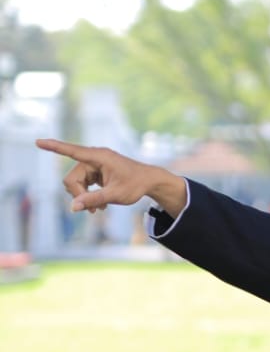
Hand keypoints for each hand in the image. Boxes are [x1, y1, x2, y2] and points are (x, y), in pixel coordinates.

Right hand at [36, 139, 185, 217]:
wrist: (149, 182)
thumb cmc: (135, 185)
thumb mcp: (115, 195)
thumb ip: (93, 200)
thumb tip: (73, 207)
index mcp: (99, 157)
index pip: (72, 151)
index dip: (54, 147)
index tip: (38, 141)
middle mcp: (94, 158)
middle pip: (71, 178)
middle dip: (78, 195)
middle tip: (92, 210)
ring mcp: (94, 165)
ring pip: (75, 183)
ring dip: (83, 197)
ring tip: (97, 209)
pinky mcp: (95, 172)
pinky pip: (82, 184)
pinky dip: (87, 195)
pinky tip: (98, 206)